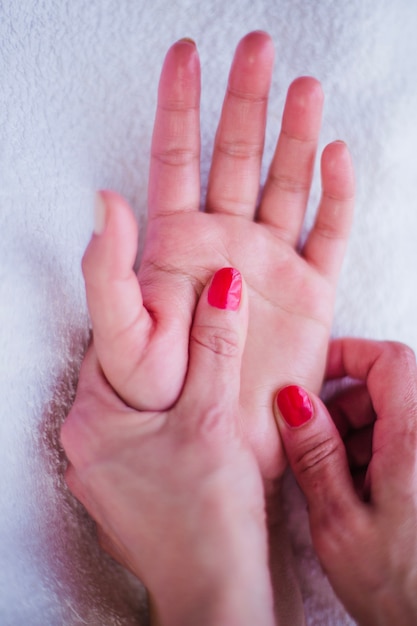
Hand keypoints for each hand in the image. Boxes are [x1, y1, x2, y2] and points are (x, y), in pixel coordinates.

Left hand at [61, 268, 274, 625]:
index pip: (109, 344)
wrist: (212, 590)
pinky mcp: (119, 496)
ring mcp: (98, 476)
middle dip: (155, 355)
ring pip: (129, 411)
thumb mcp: (214, 416)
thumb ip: (217, 347)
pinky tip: (192, 428)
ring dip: (161, 392)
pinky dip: (161, 425)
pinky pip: (136, 441)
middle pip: (118, 377)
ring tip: (199, 379)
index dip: (145, 318)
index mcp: (92, 420)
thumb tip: (223, 286)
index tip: (174, 301)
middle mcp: (83, 448)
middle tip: (194, 335)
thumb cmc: (208, 513)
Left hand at [82, 32, 354, 479]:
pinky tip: (336, 157)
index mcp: (177, 245)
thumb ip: (109, 273)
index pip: (176, 158)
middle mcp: (226, 242)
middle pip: (236, 155)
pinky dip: (337, 195)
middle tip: (257, 47)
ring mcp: (271, 262)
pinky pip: (330, 233)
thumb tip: (105, 201)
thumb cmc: (160, 394)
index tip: (185, 56)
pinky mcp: (311, 292)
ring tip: (304, 88)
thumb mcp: (121, 339)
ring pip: (286, 182)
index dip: (179, 105)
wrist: (212, 438)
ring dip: (295, 135)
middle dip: (245, 100)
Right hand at [274, 338, 416, 625]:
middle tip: (317, 442)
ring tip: (339, 480)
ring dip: (360, 433)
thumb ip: (315, 454)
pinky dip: (378, 455)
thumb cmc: (403, 590)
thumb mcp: (339, 523)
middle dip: (347, 405)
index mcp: (415, 441)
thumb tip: (294, 403)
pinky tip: (363, 494)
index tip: (315, 375)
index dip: (348, 356)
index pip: (389, 360)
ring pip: (397, 415)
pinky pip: (406, 444)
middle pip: (391, 387)